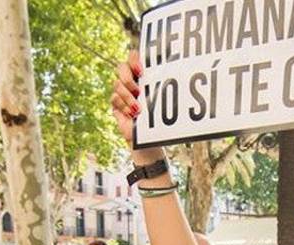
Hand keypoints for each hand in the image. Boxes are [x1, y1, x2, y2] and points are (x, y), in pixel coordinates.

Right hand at [111, 51, 165, 165]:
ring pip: (117, 85)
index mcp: (142, 74)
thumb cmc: (159, 119)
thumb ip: (164, 87)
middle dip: (127, 78)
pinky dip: (123, 107)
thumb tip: (179, 74)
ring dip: (127, 97)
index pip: (133, 56)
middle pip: (120, 68)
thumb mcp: (164, 102)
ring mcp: (121, 92)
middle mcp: (130, 80)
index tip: (142, 71)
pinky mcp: (116, 104)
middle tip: (138, 91)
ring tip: (138, 109)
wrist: (149, 139)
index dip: (134, 59)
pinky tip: (131, 114)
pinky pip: (114, 99)